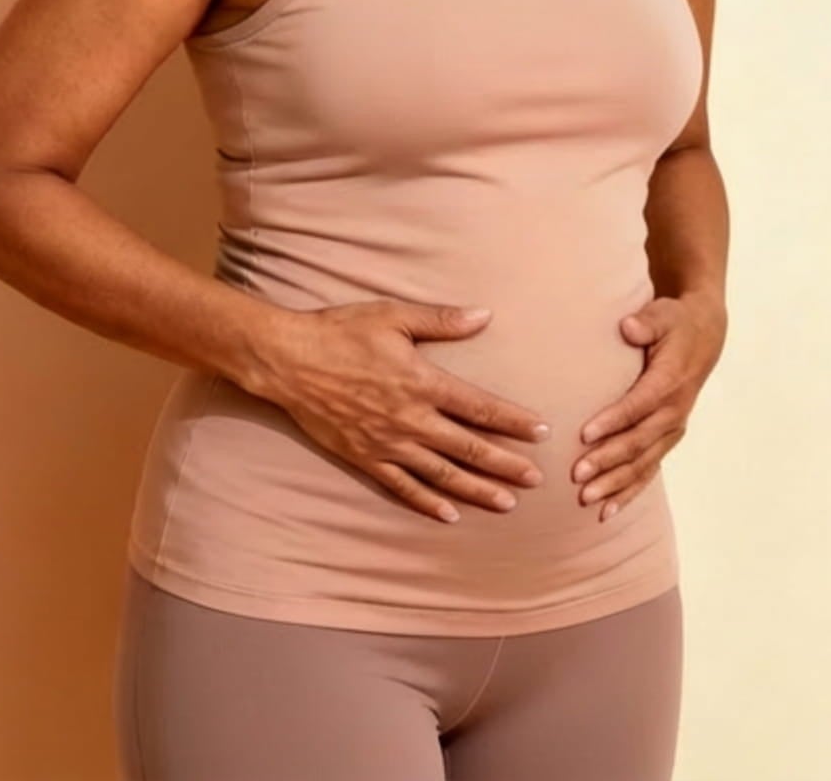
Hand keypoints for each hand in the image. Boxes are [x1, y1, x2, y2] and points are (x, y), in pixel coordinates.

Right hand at [247, 300, 552, 523]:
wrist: (287, 360)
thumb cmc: (341, 331)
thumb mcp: (394, 316)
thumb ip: (441, 320)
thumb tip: (484, 316)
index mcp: (423, 382)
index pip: (480, 407)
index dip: (513, 421)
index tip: (542, 432)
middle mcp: (410, 419)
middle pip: (468, 449)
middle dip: (506, 464)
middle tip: (537, 479)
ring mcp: (387, 443)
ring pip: (442, 474)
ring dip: (477, 490)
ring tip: (507, 503)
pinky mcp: (364, 457)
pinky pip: (402, 486)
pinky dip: (427, 502)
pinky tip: (449, 514)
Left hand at [575, 294, 725, 520]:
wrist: (704, 337)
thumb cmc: (675, 324)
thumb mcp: (663, 314)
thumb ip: (645, 322)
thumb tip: (628, 327)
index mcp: (670, 381)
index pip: (638, 405)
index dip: (613, 420)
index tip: (584, 434)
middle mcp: (673, 411)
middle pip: (638, 442)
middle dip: (607, 461)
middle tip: (576, 476)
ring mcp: (672, 429)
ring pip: (642, 464)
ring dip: (615, 484)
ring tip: (586, 500)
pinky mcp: (667, 439)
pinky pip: (648, 471)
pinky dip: (628, 492)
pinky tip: (606, 512)